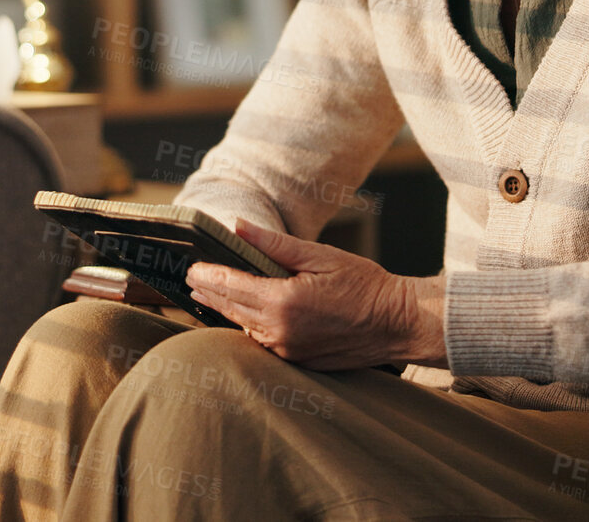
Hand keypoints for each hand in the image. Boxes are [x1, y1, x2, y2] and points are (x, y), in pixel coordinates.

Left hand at [186, 220, 446, 371]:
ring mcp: (288, 350)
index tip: (192, 268)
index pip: (232, 287)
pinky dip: (249, 326)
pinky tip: (243, 316)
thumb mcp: (320, 256)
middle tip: (192, 280)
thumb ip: (275, 245)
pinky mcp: (297, 361)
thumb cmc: (364, 285)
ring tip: (208, 295)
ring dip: (226, 311)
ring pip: (245, 328)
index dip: (208, 276)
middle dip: (209, 293)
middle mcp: (280, 331)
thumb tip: (239, 227)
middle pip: (232, 309)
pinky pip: (263, 342)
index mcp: (284, 302)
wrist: (397, 323)